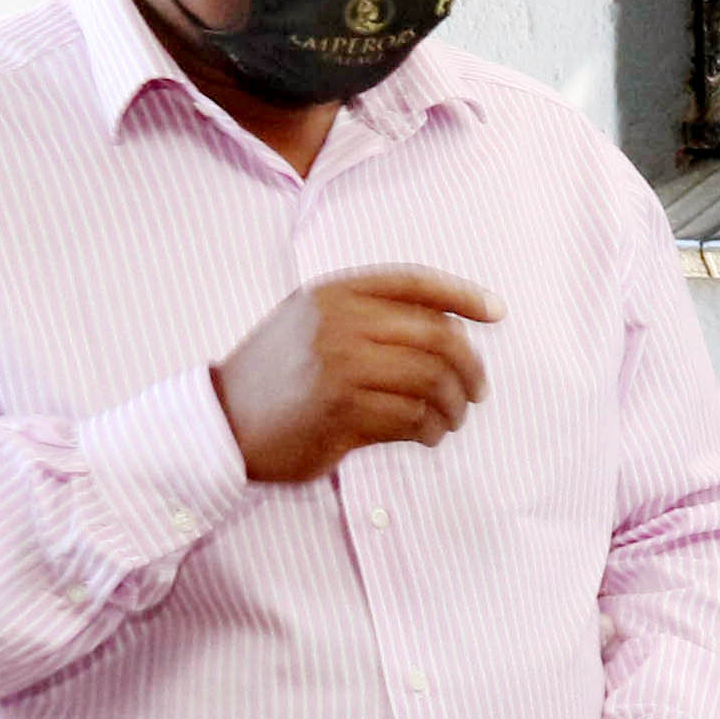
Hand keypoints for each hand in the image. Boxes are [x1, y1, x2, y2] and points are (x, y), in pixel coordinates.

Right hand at [213, 267, 497, 481]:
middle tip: (476, 392)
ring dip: (453, 406)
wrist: (221, 425)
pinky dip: (430, 430)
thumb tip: (453, 326)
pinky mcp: (341, 410)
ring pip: (432, 380)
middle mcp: (336, 322)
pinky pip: (412, 417)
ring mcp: (338, 365)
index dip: (463, 295)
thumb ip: (369, 315)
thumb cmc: (279, 378)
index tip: (498, 313)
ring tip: (450, 419)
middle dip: (470, 368)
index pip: (414, 282)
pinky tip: (427, 436)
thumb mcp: (312, 325)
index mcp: (332, 293)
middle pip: (438, 337)